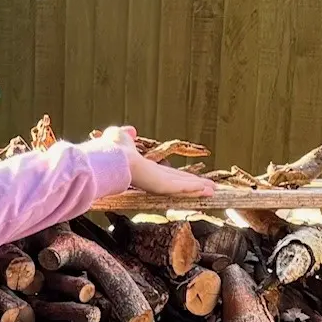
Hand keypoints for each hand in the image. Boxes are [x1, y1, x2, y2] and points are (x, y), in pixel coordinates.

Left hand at [92, 125, 216, 198]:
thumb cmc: (110, 150)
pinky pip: (180, 187)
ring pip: (183, 186)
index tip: (191, 179)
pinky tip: (206, 190)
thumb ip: (126, 135)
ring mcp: (157, 183)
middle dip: (195, 184)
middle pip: (180, 182)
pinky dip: (193, 188)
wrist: (108, 159)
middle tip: (211, 188)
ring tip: (214, 191)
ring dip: (198, 188)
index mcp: (146, 170)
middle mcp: (154, 178)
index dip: (181, 176)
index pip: (168, 175)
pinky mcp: (160, 185)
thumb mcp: (120, 137)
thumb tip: (130, 130)